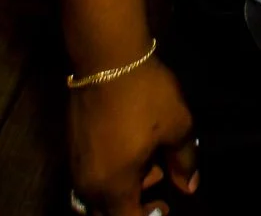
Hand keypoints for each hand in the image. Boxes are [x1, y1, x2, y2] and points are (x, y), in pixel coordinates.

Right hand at [68, 59, 197, 215]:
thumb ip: (183, 163)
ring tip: (148, 164)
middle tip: (156, 187)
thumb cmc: (146, 96)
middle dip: (132, 207)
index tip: (165, 204)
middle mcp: (88, 184)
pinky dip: (110, 175)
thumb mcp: (177, 127)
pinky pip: (90, 178)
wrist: (108, 59)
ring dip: (121, 191)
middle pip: (107, 214)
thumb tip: (188, 187)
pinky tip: (131, 150)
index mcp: (113, 187)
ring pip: (96, 197)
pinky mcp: (72, 147)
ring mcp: (77, 166)